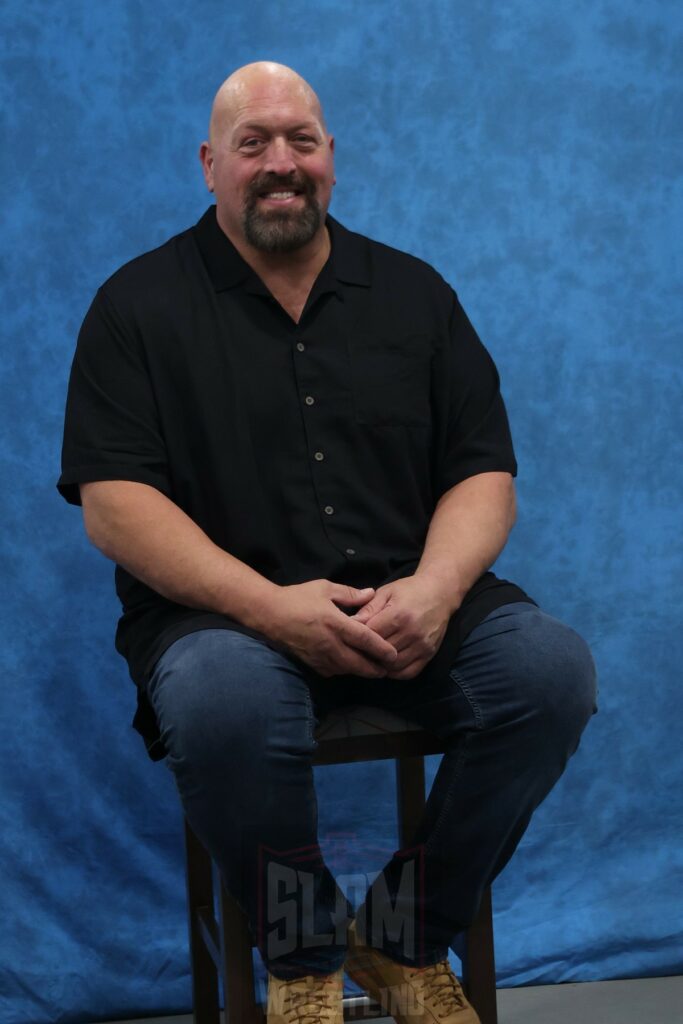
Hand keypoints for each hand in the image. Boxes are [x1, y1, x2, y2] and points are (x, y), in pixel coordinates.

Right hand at [266, 579, 398, 677]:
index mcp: (336, 623)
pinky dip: (344, 670)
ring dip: (361, 671)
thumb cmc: (298, 597)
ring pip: (347, 670)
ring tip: (373, 670)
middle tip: (388, 669)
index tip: (394, 654)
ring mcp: (319, 656)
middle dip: (375, 669)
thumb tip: (371, 594)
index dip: (382, 649)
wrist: (269, 613)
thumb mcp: (325, 588)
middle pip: (359, 663)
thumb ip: (350, 594)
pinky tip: (349, 666)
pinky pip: (333, 671)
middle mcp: (330, 643)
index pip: (365, 640)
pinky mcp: (311, 662)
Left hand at [351, 575, 452, 679]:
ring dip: (381, 664)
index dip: (359, 637)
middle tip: (359, 650)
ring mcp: (422, 645)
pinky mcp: (429, 654)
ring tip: (373, 657)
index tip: (352, 636)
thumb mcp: (386, 592)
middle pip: (381, 652)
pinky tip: (388, 664)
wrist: (440, 593)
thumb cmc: (409, 590)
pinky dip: (395, 672)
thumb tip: (351, 623)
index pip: (371, 635)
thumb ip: (368, 608)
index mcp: (398, 615)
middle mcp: (412, 632)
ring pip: (393, 665)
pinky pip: (409, 672)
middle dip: (368, 652)